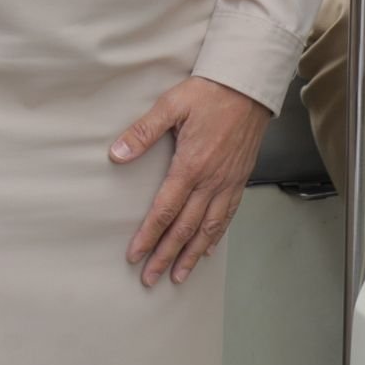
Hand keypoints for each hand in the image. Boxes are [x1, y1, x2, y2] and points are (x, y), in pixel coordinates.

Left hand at [112, 76, 270, 286]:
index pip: (165, 210)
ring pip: (208, 228)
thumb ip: (143, 132)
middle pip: (185, 228)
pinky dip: (217, 235)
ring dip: (191, 254)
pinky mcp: (240, 178)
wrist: (248, 86)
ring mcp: (227, 182)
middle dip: (166, 255)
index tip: (135, 256)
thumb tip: (116, 154)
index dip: (148, 236)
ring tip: (179, 275)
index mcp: (190, 166)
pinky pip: (228, 215)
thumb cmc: (209, 93)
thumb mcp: (171, 105)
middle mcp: (210, 181)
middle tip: (150, 278)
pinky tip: (208, 248)